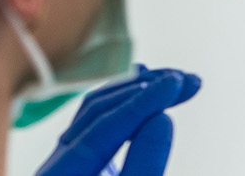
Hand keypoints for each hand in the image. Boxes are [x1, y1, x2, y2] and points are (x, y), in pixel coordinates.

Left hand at [38, 66, 201, 175]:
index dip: (142, 102)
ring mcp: (66, 164)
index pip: (102, 127)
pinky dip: (129, 105)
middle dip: (146, 91)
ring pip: (99, 114)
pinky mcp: (82, 165)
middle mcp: (56, 166)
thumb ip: (144, 163)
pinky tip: (147, 84)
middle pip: (98, 112)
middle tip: (188, 79)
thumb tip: (161, 117)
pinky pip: (101, 126)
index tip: (177, 82)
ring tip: (180, 82)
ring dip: (141, 94)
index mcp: (60, 175)